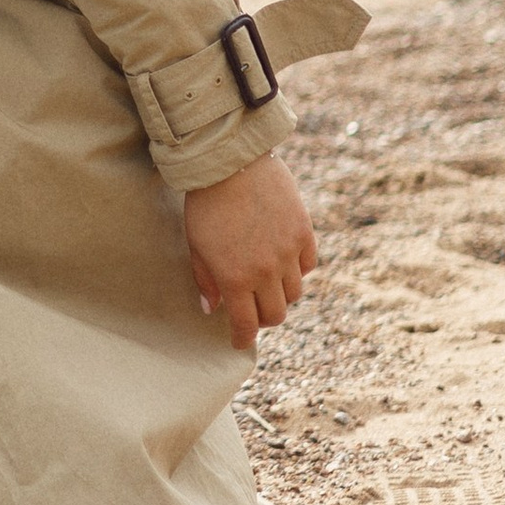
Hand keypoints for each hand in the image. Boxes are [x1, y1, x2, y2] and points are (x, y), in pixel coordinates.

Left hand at [183, 154, 316, 349]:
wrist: (232, 162)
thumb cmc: (205, 204)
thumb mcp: (196, 244)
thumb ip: (205, 280)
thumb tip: (211, 309)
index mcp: (234, 277)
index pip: (246, 324)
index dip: (242, 338)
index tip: (238, 342)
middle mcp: (265, 271)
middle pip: (275, 314)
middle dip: (262, 319)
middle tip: (252, 312)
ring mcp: (287, 252)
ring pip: (294, 293)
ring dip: (280, 295)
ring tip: (266, 285)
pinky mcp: (304, 233)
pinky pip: (308, 266)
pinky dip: (297, 271)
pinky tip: (283, 263)